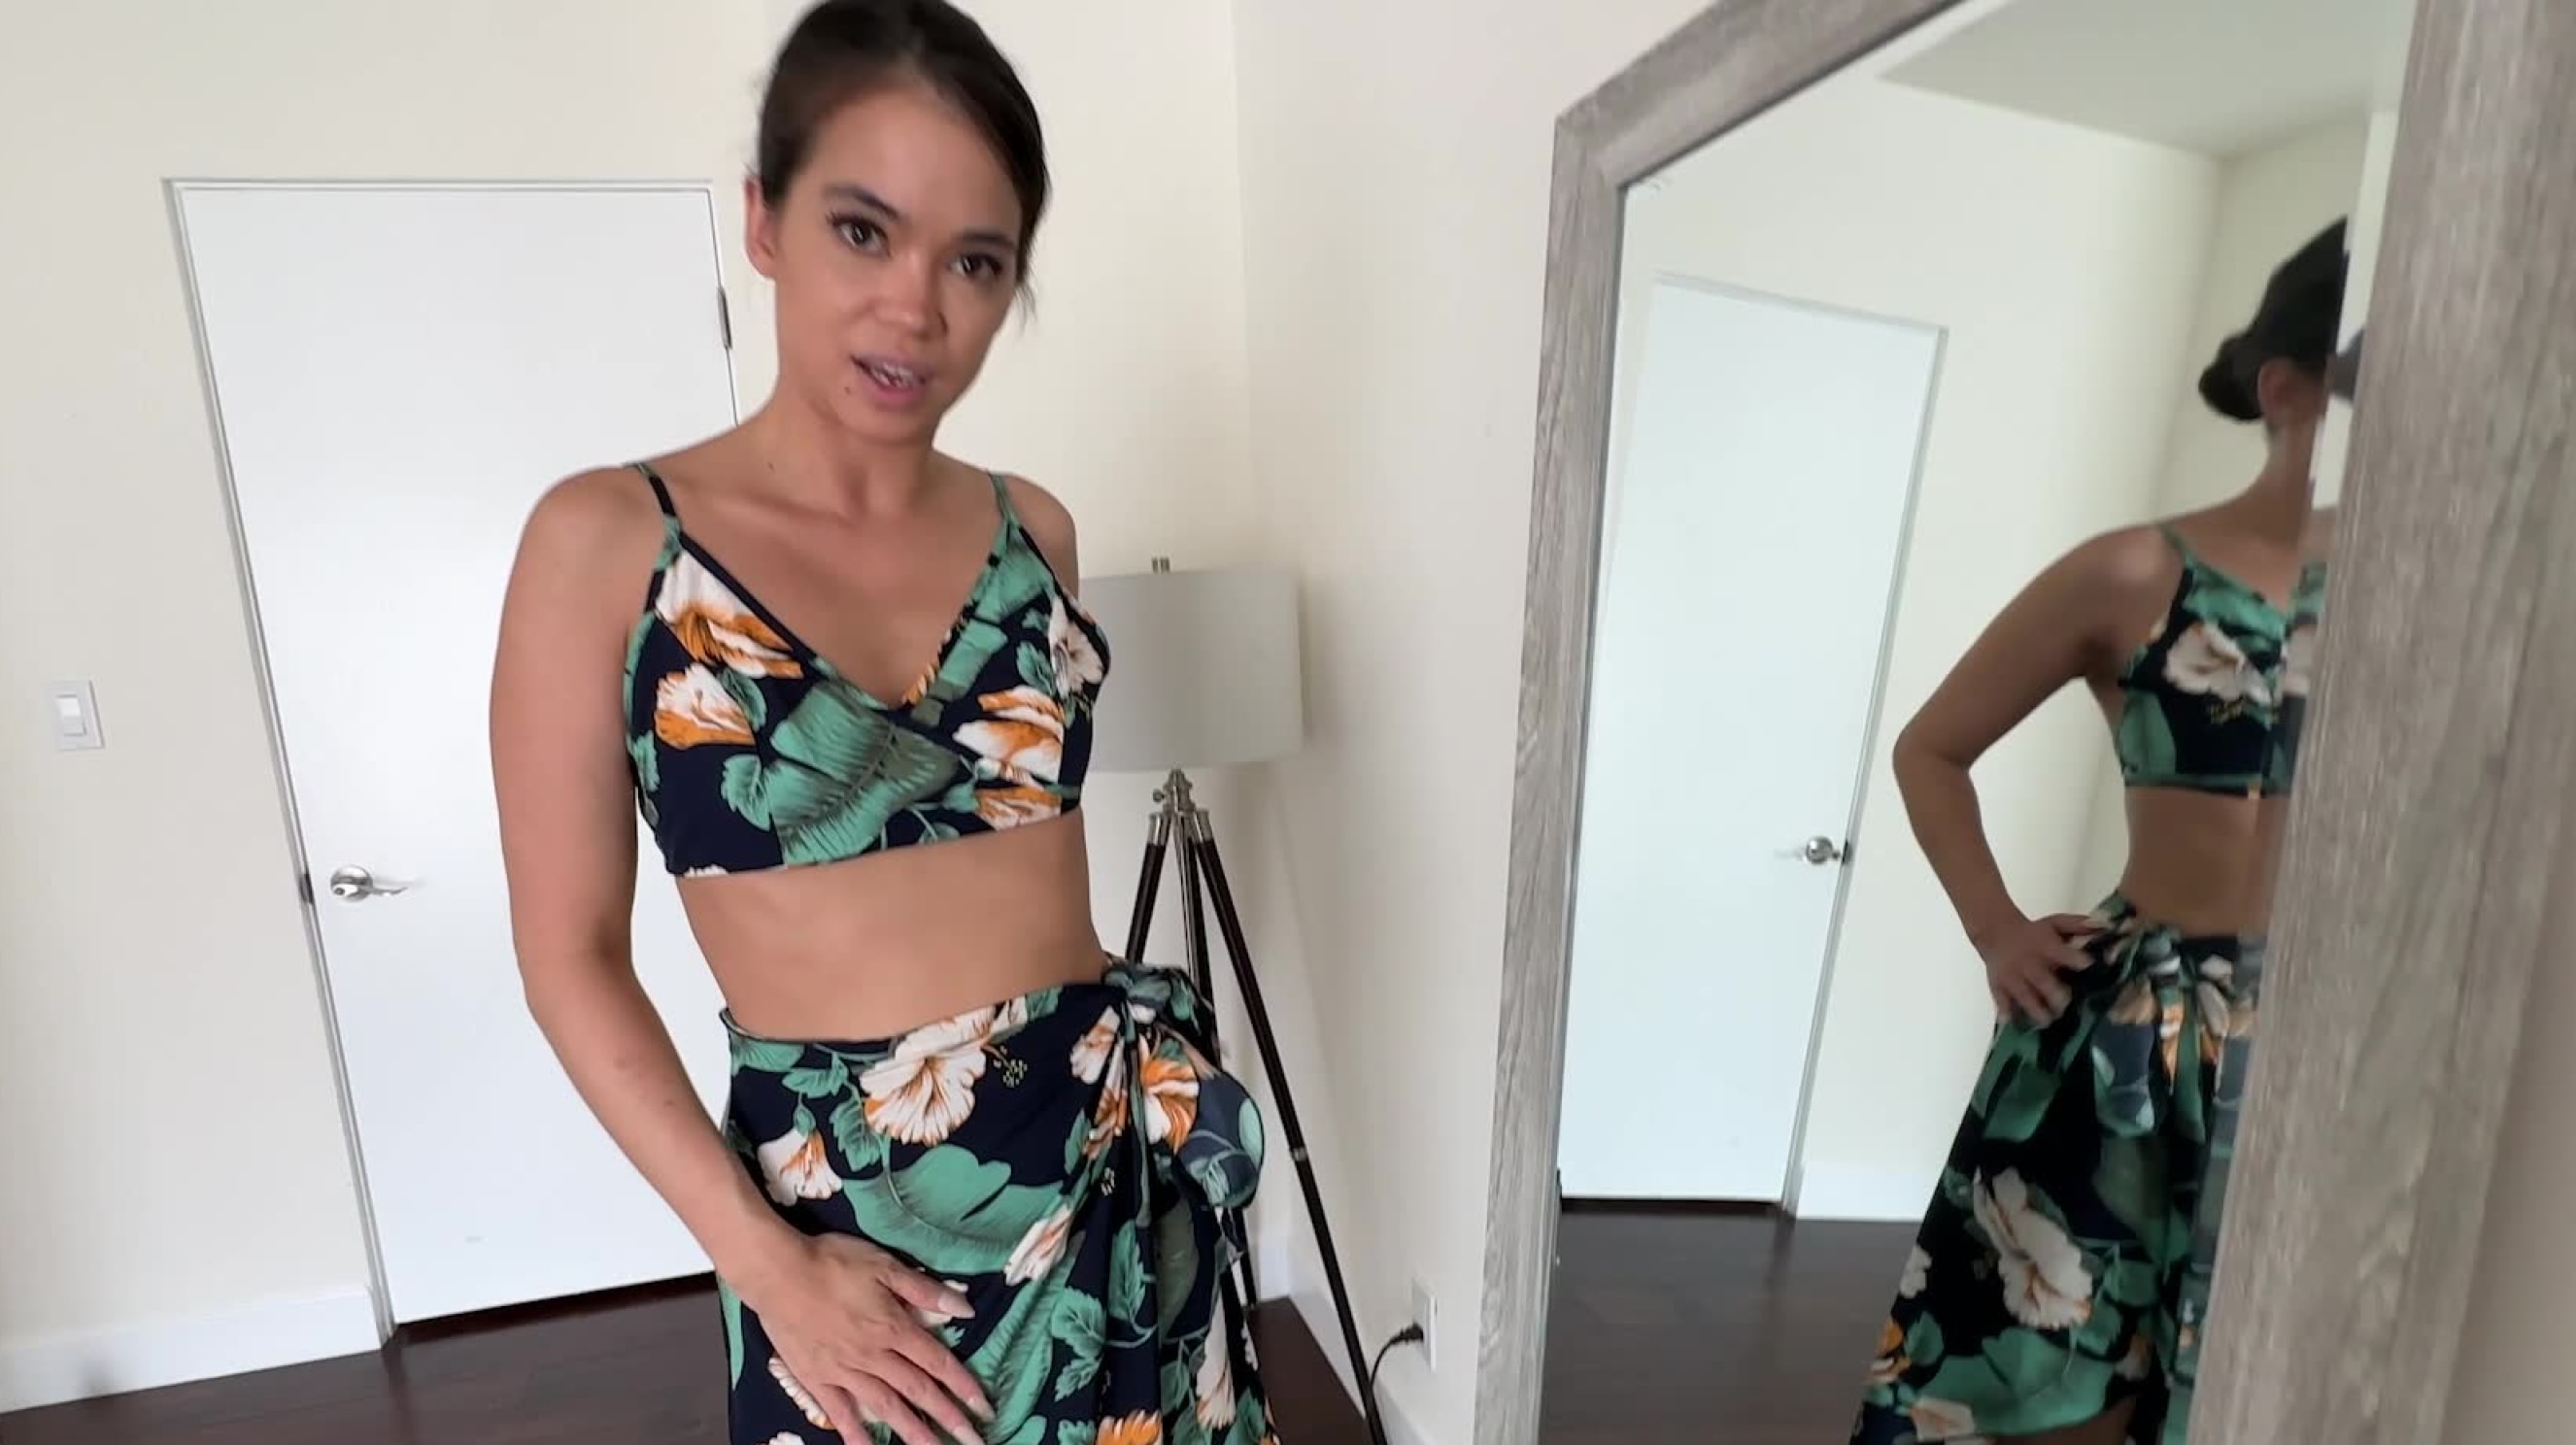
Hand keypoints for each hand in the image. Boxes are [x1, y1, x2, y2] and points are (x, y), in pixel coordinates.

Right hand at [737, 1232, 992, 1444]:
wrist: (778, 1273)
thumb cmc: (834, 1262)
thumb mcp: (885, 1265)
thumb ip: (924, 1291)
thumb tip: (965, 1308)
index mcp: (894, 1328)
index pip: (938, 1362)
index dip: (963, 1386)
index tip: (984, 1407)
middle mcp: (875, 1356)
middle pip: (918, 1391)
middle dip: (949, 1418)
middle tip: (974, 1441)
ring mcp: (845, 1372)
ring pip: (887, 1408)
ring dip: (914, 1433)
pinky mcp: (818, 1379)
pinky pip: (841, 1414)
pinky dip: (857, 1436)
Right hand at [1973, 912, 2099, 1025]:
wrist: (1997, 932)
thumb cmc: (2035, 933)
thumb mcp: (2055, 923)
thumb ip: (2079, 925)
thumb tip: (2106, 926)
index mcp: (2045, 946)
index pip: (2060, 952)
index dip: (2074, 958)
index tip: (2087, 965)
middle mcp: (2028, 962)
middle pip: (2042, 980)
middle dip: (2055, 995)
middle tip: (2065, 1005)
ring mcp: (2012, 976)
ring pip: (2023, 994)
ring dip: (2035, 1009)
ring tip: (2047, 1021)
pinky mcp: (1998, 985)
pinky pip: (2000, 999)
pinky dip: (2005, 1010)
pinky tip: (2011, 1022)